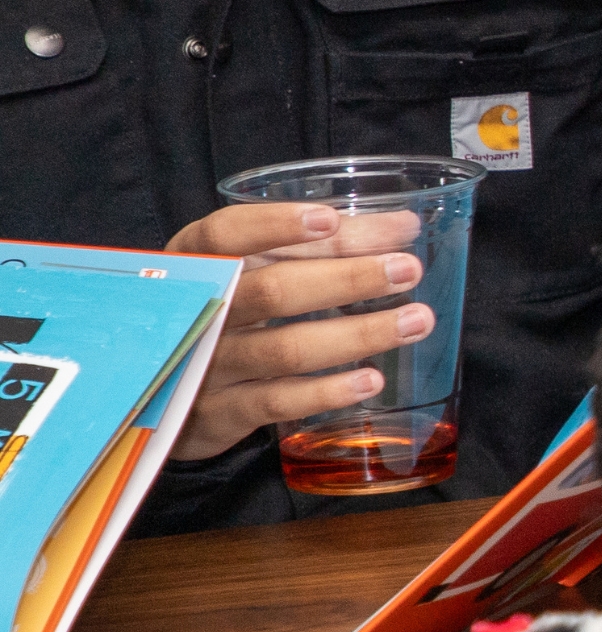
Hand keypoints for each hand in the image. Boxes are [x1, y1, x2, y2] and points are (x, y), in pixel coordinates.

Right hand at [163, 202, 437, 461]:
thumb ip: (319, 245)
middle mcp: (196, 311)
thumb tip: (402, 226)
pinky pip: (278, 401)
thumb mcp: (249, 268)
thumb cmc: (225, 310)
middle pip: (271, 292)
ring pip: (285, 349)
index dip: (275, 225)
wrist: (154, 390)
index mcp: (195, 261)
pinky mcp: (220, 413)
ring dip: (357, 334)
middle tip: (407, 268)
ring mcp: (206, 365)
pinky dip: (327, 391)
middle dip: (346, 279)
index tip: (331, 218)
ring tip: (417, 320)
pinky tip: (372, 379)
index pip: (226, 235)